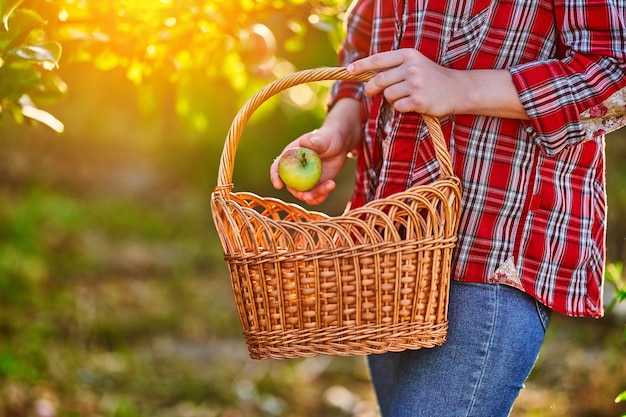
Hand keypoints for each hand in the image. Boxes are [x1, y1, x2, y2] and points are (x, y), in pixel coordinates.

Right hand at [270, 98, 361, 204]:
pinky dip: (322, 196)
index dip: (275, 177)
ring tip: (329, 186)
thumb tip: (304, 142)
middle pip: (291, 186)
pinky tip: (332, 185)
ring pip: (305, 194)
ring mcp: (306, 179)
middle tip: (309, 196)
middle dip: (299, 194)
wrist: (340, 144)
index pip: (277, 168)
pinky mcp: (317, 185)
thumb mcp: (322, 139)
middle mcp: (296, 171)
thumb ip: (313, 142)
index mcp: (290, 157)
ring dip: (314, 196)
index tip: (278, 185)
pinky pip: (316, 196)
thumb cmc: (327, 137)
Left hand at [347, 49, 527, 118]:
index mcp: (408, 55)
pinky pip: (398, 107)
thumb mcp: (415, 65)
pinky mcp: (418, 100)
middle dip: (371, 89)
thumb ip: (395, 68)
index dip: (362, 66)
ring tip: (406, 97)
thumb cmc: (433, 78)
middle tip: (371, 93)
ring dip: (392, 99)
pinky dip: (402, 108)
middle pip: (378, 80)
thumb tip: (368, 76)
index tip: (349, 70)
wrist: (458, 90)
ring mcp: (415, 84)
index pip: (379, 59)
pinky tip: (414, 104)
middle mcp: (411, 67)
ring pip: (388, 95)